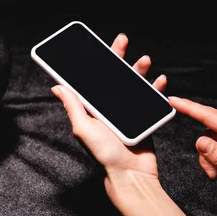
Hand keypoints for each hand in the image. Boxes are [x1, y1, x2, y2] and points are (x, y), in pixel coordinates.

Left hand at [51, 33, 167, 193]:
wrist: (131, 175)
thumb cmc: (104, 155)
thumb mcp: (83, 128)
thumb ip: (72, 106)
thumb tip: (57, 86)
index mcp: (93, 107)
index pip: (93, 79)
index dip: (95, 61)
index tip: (97, 45)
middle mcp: (109, 107)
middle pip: (114, 75)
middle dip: (118, 56)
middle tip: (121, 40)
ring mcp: (128, 111)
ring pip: (134, 83)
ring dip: (139, 69)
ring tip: (145, 60)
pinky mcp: (144, 117)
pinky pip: (151, 98)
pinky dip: (156, 88)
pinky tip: (159, 80)